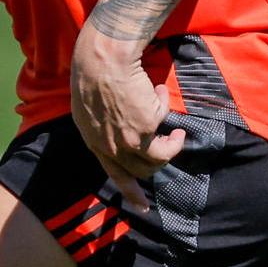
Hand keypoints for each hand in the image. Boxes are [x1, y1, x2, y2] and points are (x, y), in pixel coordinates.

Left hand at [70, 34, 184, 212]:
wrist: (102, 59)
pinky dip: (164, 104)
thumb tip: (125, 132)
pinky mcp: (147, 127)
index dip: (132, 192)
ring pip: (160, 156)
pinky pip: (164, 119)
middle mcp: (111, 147)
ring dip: (173, 143)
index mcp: (94, 142)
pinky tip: (157, 89)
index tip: (144, 207)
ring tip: (178, 132)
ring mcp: (129, 140)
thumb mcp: (89, 108)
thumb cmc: (92, 74)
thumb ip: (105, 127)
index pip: (115, 175)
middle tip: (173, 143)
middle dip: (162, 159)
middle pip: (143, 169)